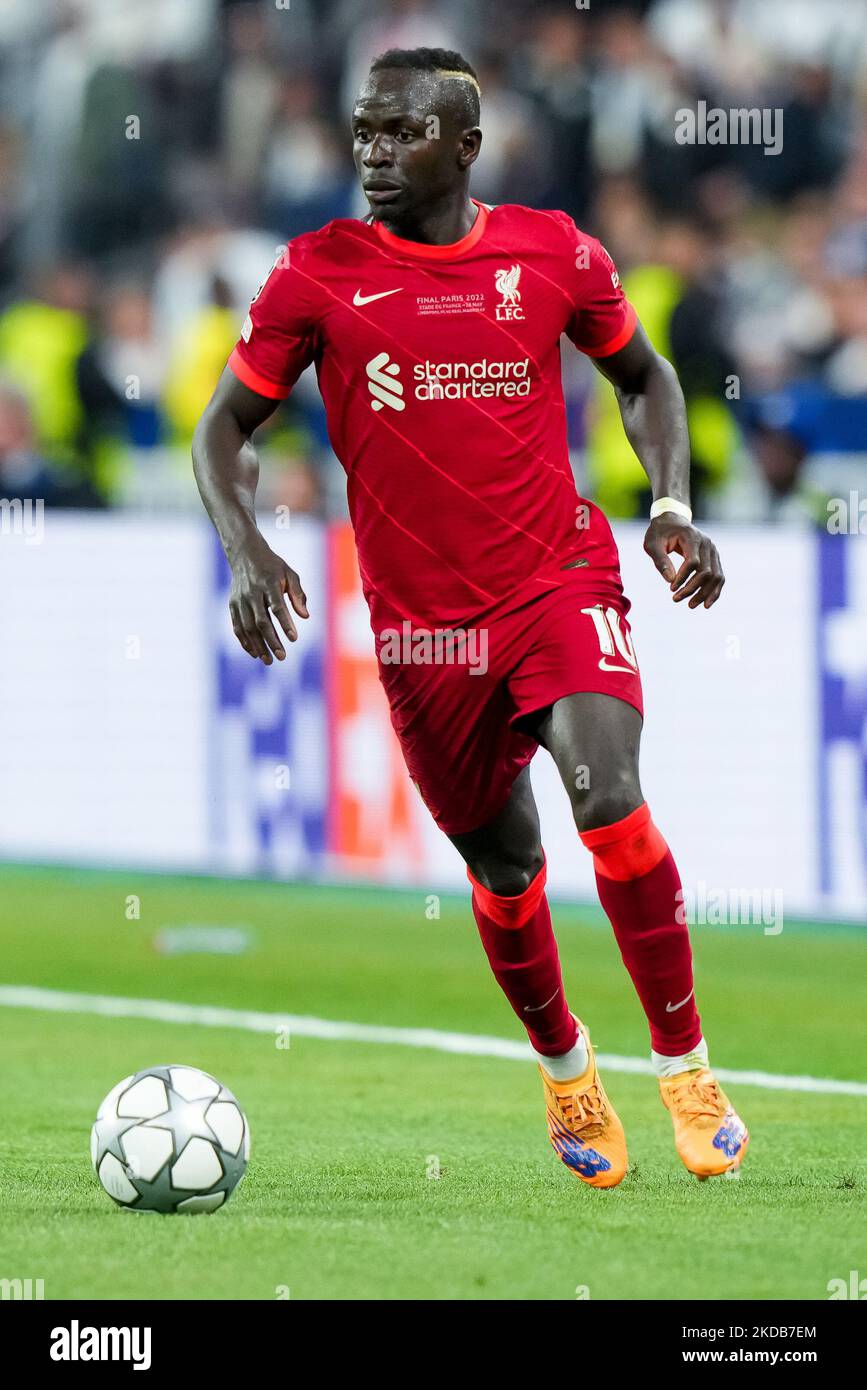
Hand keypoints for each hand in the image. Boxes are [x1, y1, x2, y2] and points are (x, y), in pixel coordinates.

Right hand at [228, 534, 308, 663]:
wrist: (245, 554)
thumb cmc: (273, 566)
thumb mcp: (290, 574)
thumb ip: (298, 594)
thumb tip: (305, 616)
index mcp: (269, 583)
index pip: (277, 607)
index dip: (285, 624)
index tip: (294, 639)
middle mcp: (252, 592)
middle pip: (261, 621)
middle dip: (271, 641)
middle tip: (282, 657)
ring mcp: (240, 599)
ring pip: (248, 627)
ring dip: (258, 645)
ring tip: (268, 660)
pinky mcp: (233, 604)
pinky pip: (237, 626)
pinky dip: (245, 641)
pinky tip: (254, 653)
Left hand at [643, 514, 724, 609]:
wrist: (672, 520)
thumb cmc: (660, 532)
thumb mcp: (652, 544)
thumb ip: (660, 561)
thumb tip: (670, 580)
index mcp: (692, 537)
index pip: (693, 562)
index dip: (683, 578)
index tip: (671, 588)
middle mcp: (707, 544)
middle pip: (706, 571)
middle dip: (692, 589)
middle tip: (676, 599)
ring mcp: (713, 551)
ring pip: (716, 576)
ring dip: (705, 593)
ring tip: (691, 605)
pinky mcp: (714, 558)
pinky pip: (719, 576)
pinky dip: (714, 591)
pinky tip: (706, 604)